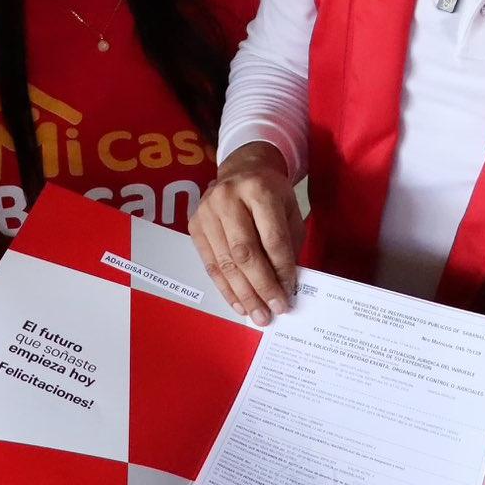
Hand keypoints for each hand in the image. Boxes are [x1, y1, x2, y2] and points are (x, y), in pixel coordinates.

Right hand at [192, 142, 302, 325]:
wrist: (241, 169)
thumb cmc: (271, 194)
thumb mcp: (289, 210)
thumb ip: (288, 245)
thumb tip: (285, 287)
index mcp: (259, 190)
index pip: (272, 238)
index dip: (281, 270)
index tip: (289, 294)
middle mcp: (229, 198)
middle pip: (245, 252)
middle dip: (261, 287)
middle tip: (272, 312)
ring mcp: (207, 211)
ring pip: (225, 262)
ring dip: (243, 294)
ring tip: (257, 315)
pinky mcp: (194, 224)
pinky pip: (210, 264)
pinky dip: (225, 288)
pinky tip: (238, 304)